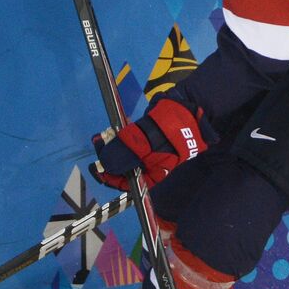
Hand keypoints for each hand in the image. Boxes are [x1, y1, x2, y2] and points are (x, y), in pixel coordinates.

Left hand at [90, 99, 204, 190]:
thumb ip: (128, 153)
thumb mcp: (149, 142)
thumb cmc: (174, 128)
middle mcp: (152, 164)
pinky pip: (132, 141)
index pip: (130, 183)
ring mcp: (152, 149)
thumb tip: (106, 164)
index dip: (111, 178)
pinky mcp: (151, 135)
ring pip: (127, 153)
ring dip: (114, 146)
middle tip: (98, 144)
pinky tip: (114, 130)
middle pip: (126, 168)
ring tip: (103, 136)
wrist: (191, 106)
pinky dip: (122, 137)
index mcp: (155, 172)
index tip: (97, 167)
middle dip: (110, 158)